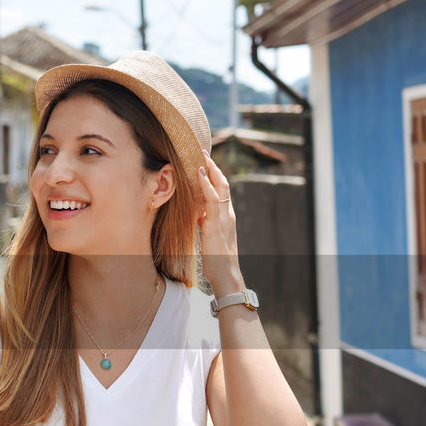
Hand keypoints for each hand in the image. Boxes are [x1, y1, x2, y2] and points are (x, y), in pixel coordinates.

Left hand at [197, 151, 244, 295]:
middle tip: (203, 151)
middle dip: (213, 167)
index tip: (205, 162)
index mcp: (226, 216)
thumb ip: (206, 223)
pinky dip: (207, 185)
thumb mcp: (209, 236)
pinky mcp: (216, 224)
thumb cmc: (217, 258)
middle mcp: (227, 213)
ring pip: (220, 187)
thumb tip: (198, 215)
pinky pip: (212, 200)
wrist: (225, 274)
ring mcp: (223, 218)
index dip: (214, 175)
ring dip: (211, 170)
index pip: (221, 190)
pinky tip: (199, 174)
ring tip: (201, 156)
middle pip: (223, 183)